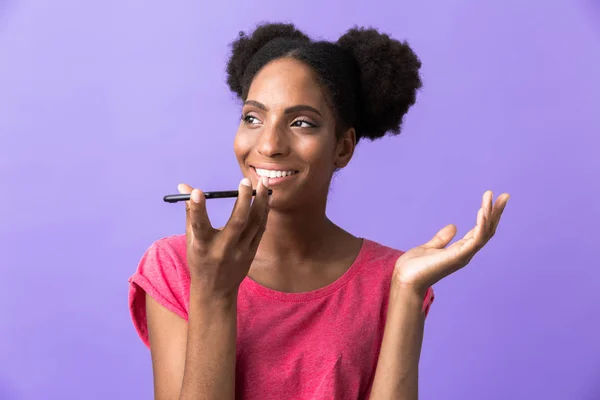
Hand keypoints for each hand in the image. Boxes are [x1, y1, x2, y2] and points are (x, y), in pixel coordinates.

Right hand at [178, 177, 270, 298]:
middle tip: (246, 181)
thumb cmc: (200, 260)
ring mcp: (240, 252)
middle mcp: (223, 249)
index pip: (199, 226)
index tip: (198, 191)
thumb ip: (191, 212)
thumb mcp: (191, 240)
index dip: (198, 209)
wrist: (216, 291)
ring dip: (261, 201)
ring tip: (263, 182)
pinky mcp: (252, 253)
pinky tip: (266, 197)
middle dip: (243, 200)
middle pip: (237, 222)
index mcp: (202, 247)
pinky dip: (264, 212)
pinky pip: (260, 228)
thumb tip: (184, 187)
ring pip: (255, 223)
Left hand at [393, 190, 509, 295]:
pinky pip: (475, 240)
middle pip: (487, 230)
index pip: (480, 230)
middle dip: (496, 213)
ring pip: (484, 233)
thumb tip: (454, 226)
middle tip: (505, 195)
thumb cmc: (414, 268)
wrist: (405, 280)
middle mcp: (466, 253)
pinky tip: (482, 212)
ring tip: (490, 197)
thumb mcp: (430, 247)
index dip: (488, 215)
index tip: (491, 198)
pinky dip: (481, 226)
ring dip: (490, 214)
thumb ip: (442, 238)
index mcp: (460, 250)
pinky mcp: (458, 257)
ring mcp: (464, 255)